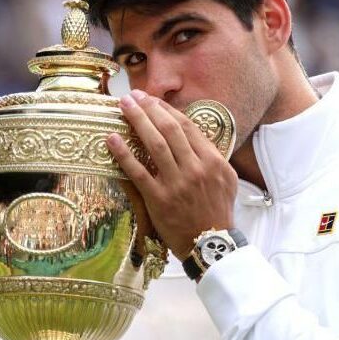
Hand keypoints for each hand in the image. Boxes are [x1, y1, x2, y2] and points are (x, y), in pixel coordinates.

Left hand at [107, 89, 237, 258]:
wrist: (211, 244)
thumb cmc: (217, 212)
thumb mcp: (226, 180)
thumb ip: (212, 156)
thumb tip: (195, 136)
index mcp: (212, 161)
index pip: (187, 127)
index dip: (167, 110)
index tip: (152, 100)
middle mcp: (195, 168)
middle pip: (169, 130)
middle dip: (149, 109)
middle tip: (133, 96)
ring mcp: (176, 184)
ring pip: (154, 145)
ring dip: (137, 122)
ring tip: (123, 106)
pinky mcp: (159, 199)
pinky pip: (138, 172)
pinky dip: (124, 154)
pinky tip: (112, 139)